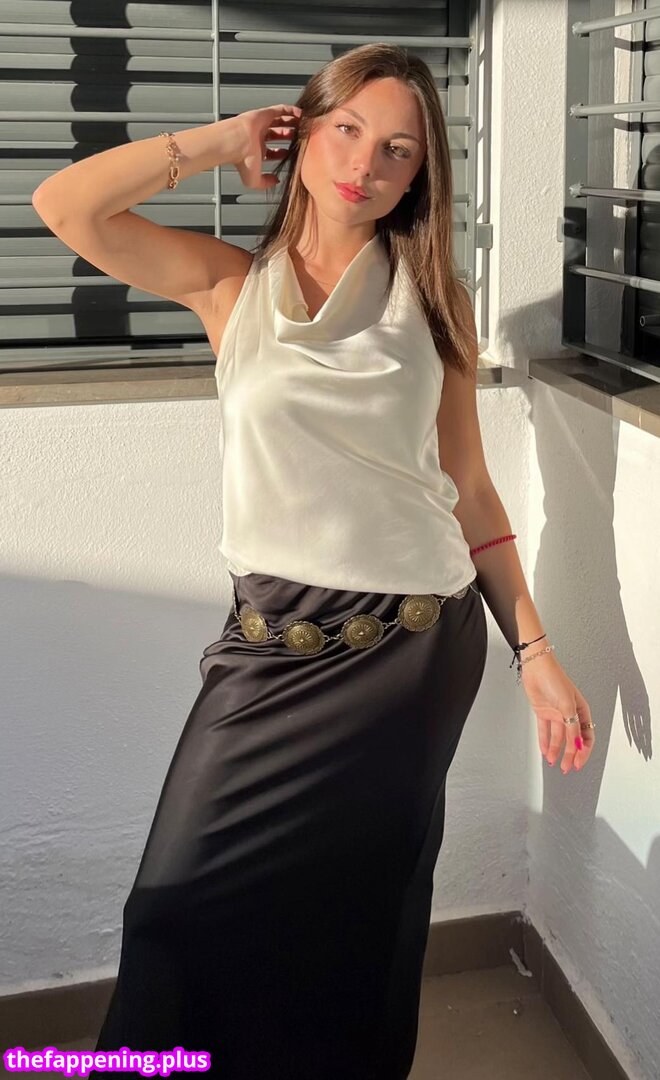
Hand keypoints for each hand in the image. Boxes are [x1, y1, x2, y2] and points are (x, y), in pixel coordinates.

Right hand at [232, 103, 301, 189]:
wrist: (236, 142)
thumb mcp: (254, 180)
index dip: (283, 153)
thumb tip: (275, 181)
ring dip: (291, 123)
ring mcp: (261, 124)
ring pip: (279, 121)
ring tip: (302, 126)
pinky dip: (292, 111)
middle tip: (300, 138)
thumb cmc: (241, 159)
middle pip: (277, 134)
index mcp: (256, 150)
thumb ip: (265, 183)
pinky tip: (301, 114)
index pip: (272, 151)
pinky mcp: (264, 113)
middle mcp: (258, 136)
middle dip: (289, 136)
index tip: (292, 154)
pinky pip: (280, 109)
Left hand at [520, 653, 594, 773]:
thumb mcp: (568, 706)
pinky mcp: (543, 713)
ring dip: (556, 751)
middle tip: (567, 768)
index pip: (586, 737)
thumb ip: (572, 728)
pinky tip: (545, 752)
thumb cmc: (555, 680)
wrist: (537, 668)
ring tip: (554, 763)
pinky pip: (545, 731)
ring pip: (558, 738)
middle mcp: (570, 714)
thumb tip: (577, 746)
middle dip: (570, 755)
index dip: (583, 751)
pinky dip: (545, 742)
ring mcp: (556, 714)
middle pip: (573, 740)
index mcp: (581, 711)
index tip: (578, 763)